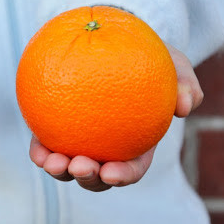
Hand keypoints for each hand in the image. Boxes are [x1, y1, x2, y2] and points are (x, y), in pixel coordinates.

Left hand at [30, 43, 203, 191]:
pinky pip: (46, 145)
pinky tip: (37, 148)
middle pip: (97, 176)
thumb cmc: (148, 59)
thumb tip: (186, 107)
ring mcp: (80, 140)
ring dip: (59, 170)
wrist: (115, 43)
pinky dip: (41, 151)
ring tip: (50, 162)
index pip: (131, 168)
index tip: (112, 173)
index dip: (122, 177)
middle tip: (79, 166)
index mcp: (135, 143)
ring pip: (68, 167)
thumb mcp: (174, 66)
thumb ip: (186, 84)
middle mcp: (106, 148)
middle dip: (88, 179)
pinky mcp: (56, 127)